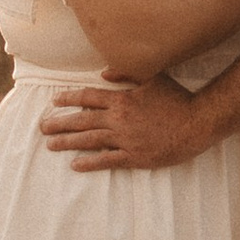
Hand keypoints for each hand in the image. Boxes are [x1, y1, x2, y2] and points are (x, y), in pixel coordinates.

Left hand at [39, 73, 210, 171]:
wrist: (197, 123)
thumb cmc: (177, 98)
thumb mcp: (153, 78)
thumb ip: (126, 74)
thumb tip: (103, 73)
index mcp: (122, 99)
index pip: (88, 98)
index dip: (69, 99)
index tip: (54, 101)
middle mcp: (120, 120)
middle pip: (83, 121)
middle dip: (60, 123)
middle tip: (42, 127)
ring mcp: (126, 140)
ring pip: (90, 141)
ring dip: (68, 143)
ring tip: (50, 145)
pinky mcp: (135, 157)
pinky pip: (107, 161)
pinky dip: (90, 163)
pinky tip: (75, 165)